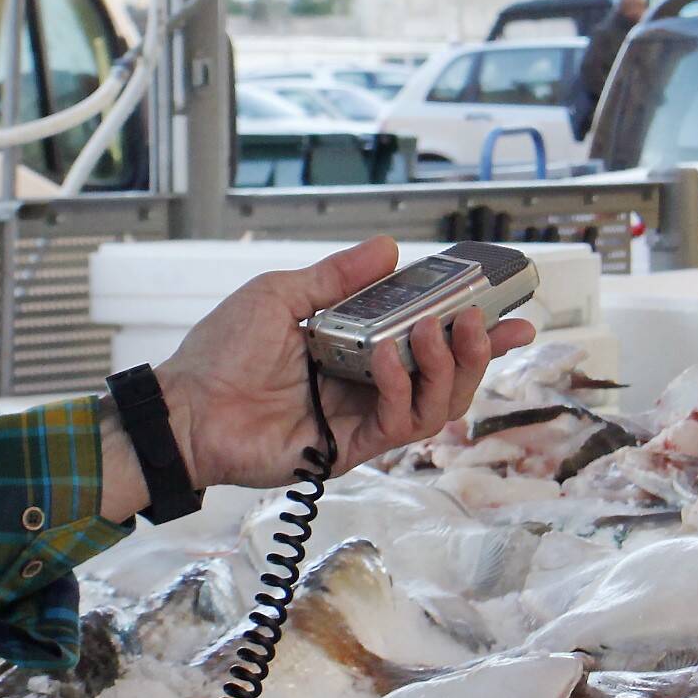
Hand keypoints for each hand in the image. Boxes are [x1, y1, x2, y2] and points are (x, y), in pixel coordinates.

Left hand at [147, 237, 531, 494]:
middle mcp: (371, 386)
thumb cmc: (223, 351)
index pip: (433, 340)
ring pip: (436, 405)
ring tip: (434, 329)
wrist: (186, 406)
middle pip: (449, 378)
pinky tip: (387, 358)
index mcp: (361, 348)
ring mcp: (362, 420)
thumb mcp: (282, 295)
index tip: (511, 307)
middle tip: (482, 320)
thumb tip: (390, 249)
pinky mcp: (349, 448)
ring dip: (446, 366)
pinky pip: (397, 424)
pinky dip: (401, 388)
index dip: (477, 330)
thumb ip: (338, 277)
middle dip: (477, 350)